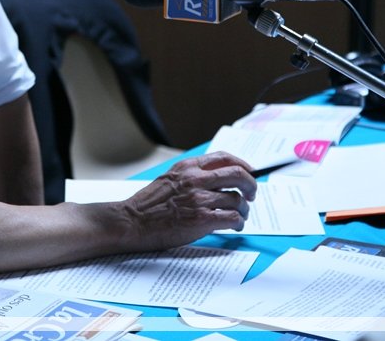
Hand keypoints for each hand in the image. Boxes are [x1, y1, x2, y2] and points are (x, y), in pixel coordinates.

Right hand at [120, 151, 257, 250]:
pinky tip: (234, 226)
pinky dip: (238, 222)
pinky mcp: (201, 219)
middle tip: (252, 194)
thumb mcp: (169, 178)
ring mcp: (199, 199)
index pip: (224, 158)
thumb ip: (191, 176)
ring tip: (240, 215)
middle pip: (238, 175)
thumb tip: (217, 180)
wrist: (132, 222)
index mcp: (187, 167)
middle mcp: (195, 180)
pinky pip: (232, 218)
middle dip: (251, 185)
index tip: (250, 172)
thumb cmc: (148, 205)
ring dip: (243, 209)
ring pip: (237, 199)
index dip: (243, 165)